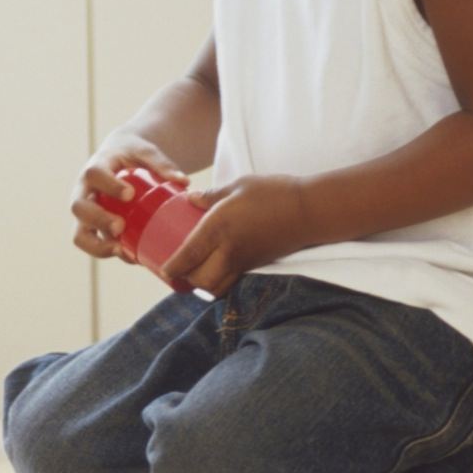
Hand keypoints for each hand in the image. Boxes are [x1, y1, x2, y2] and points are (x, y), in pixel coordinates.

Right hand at [70, 133, 189, 261]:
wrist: (118, 158)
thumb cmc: (132, 154)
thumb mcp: (145, 152)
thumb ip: (161, 163)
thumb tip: (184, 182)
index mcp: (95, 169)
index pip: (94, 175)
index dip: (109, 186)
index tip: (129, 194)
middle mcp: (84, 193)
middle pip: (80, 208)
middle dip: (99, 220)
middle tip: (121, 226)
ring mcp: (86, 214)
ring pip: (80, 235)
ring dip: (98, 246)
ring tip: (121, 250)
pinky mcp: (94, 230)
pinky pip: (95, 246)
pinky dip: (111, 254)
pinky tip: (132, 258)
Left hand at [161, 174, 313, 296]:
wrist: (309, 210)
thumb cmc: (273, 193)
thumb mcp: (238, 186)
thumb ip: (211, 195)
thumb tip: (190, 199)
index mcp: (217, 228)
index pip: (188, 257)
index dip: (172, 268)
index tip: (163, 270)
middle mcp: (228, 250)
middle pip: (200, 280)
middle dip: (186, 281)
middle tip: (178, 271)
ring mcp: (244, 261)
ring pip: (217, 287)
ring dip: (203, 285)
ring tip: (195, 274)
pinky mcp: (257, 265)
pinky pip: (233, 282)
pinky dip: (221, 284)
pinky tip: (217, 271)